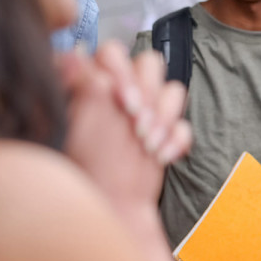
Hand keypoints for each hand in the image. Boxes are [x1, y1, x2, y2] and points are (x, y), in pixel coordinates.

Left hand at [58, 43, 190, 215]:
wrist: (111, 208)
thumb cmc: (84, 170)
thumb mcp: (78, 125)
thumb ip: (81, 86)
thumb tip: (75, 52)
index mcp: (93, 83)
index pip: (113, 53)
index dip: (122, 73)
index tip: (123, 102)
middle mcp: (120, 90)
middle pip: (149, 64)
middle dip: (148, 94)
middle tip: (138, 124)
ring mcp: (145, 109)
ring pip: (171, 89)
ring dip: (164, 116)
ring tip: (147, 144)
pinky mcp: (165, 130)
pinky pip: (184, 122)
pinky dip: (176, 140)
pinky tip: (161, 158)